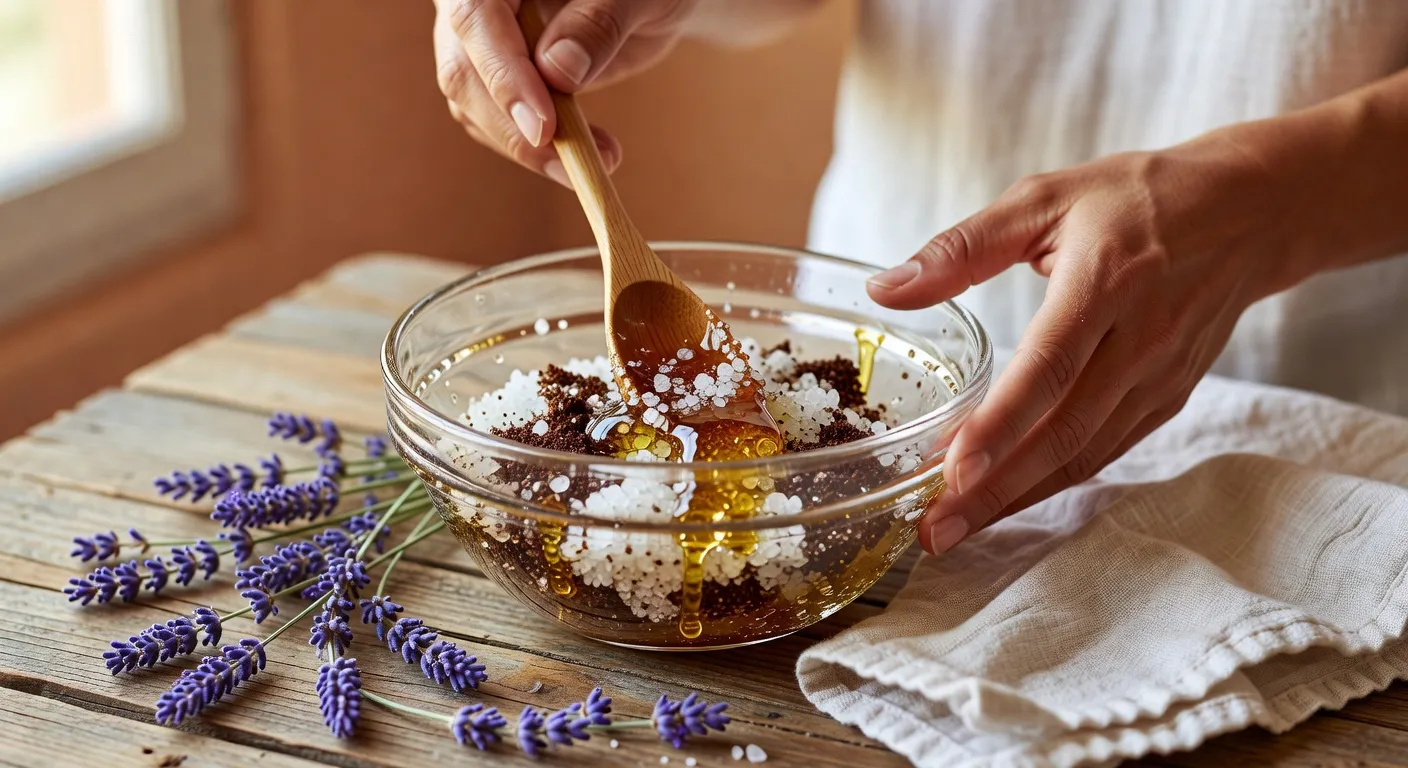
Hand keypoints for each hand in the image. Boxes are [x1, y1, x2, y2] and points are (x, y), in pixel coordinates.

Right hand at [432, 0, 697, 185]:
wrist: (645, 2)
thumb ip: (599, 23)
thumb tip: (557, 70)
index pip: (475, 16)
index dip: (504, 74)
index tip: (542, 126)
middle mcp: (477, 1)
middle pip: (463, 68)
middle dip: (513, 125)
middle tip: (572, 164)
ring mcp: (481, 40)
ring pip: (471, 102)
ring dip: (527, 146)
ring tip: (600, 158)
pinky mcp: (496, 75)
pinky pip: (492, 119)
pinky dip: (534, 147)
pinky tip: (585, 152)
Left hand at [867, 137, 1299, 554]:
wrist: (1251, 212)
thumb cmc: (1135, 197)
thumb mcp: (1045, 198)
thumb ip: (962, 247)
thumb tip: (883, 288)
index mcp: (1106, 280)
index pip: (1049, 365)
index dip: (1001, 423)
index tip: (951, 469)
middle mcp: (1141, 338)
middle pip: (1064, 430)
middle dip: (995, 489)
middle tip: (934, 530)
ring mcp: (1161, 375)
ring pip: (1085, 454)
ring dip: (1019, 498)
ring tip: (955, 529)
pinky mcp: (1168, 397)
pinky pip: (1106, 451)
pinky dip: (1055, 484)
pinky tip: (1007, 501)